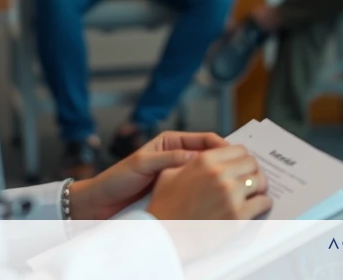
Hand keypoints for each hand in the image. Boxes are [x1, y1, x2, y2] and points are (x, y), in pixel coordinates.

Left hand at [69, 131, 226, 220]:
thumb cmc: (116, 180)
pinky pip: (197, 186)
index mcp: (170, 142)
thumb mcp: (142, 165)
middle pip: (208, 154)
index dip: (222, 145)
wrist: (100, 202)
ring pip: (205, 171)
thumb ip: (167, 158)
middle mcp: (176, 155)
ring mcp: (177, 172)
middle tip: (242, 168)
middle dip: (225, 160)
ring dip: (218, 175)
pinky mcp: (175, 189)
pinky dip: (208, 189)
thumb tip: (195, 157)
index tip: (236, 154)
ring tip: (234, 182)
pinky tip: (216, 195)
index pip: (204, 139)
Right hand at [145, 144, 271, 219]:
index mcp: (205, 160)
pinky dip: (263, 203)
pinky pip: (263, 202)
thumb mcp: (171, 172)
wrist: (161, 235)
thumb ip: (192, 160)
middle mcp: (220, 174)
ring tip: (254, 193)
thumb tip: (210, 154)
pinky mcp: (237, 216)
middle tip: (250, 180)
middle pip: (252, 164)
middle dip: (252, 171)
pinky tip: (257, 206)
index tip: (242, 166)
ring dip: (259, 187)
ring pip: (260, 181)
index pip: (240, 150)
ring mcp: (230, 195)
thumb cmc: (164, 205)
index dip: (242, 158)